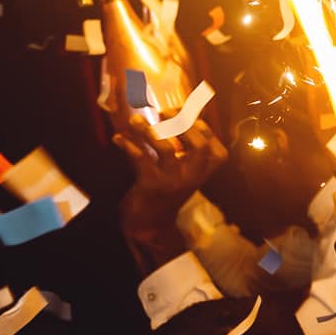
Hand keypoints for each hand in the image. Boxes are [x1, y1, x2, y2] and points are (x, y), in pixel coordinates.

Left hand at [113, 116, 227, 205]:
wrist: (148, 223)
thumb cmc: (165, 191)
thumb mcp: (181, 173)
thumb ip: (184, 151)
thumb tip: (174, 117)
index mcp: (203, 174)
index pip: (217, 152)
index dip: (206, 131)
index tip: (191, 115)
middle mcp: (192, 178)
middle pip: (199, 147)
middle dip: (184, 125)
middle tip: (165, 111)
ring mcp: (173, 182)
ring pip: (167, 150)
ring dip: (149, 131)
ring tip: (135, 119)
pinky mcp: (151, 186)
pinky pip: (141, 159)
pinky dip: (129, 146)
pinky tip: (118, 139)